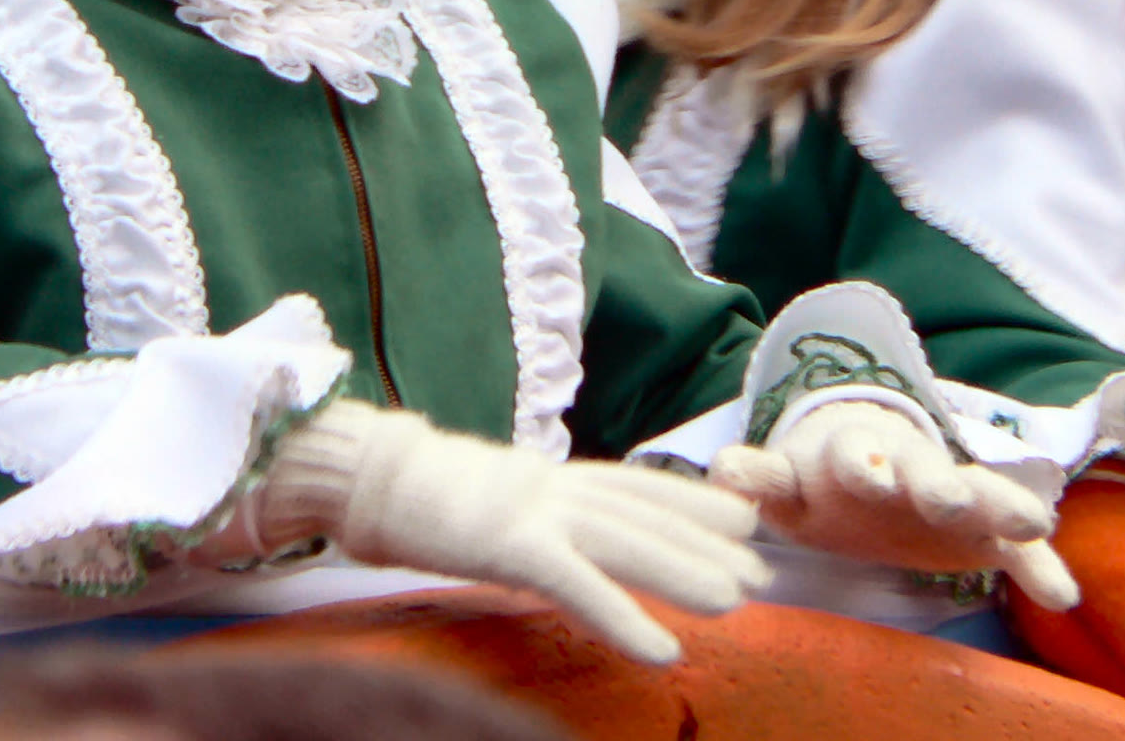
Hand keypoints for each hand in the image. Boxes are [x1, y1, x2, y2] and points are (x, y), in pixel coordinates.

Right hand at [255, 400, 769, 663]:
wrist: (362, 476)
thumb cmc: (416, 496)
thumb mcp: (488, 501)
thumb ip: (531, 517)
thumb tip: (561, 542)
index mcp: (547, 476)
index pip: (633, 482)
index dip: (691, 498)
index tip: (742, 514)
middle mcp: (551, 485)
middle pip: (643, 512)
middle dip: (705, 538)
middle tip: (762, 568)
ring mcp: (532, 509)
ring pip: (626, 541)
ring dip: (686, 572)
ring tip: (739, 600)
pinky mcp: (508, 543)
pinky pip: (577, 585)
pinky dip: (624, 616)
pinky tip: (663, 649)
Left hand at [709, 399, 1077, 610]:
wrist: (869, 472)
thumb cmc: (822, 487)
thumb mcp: (787, 486)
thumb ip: (758, 478)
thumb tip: (723, 467)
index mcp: (850, 458)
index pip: (852, 454)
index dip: (858, 463)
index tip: (866, 476)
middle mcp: (904, 469)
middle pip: (920, 470)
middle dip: (931, 482)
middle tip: (941, 498)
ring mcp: (947, 493)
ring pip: (976, 493)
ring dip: (997, 505)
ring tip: (1031, 523)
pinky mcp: (982, 525)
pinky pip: (1013, 543)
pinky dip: (1037, 564)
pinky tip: (1061, 595)